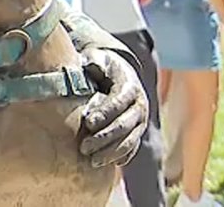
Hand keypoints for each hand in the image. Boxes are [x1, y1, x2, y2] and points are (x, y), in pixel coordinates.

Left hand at [78, 48, 148, 167]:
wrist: (119, 75)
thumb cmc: (102, 67)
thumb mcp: (98, 58)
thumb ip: (94, 62)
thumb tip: (90, 66)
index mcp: (130, 87)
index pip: (118, 102)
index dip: (104, 113)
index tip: (88, 122)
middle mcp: (140, 106)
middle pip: (124, 126)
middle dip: (104, 138)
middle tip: (84, 147)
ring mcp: (140, 122)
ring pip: (129, 141)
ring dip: (111, 153)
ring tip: (92, 161)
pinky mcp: (136, 133)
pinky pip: (131, 149)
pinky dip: (120, 158)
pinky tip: (107, 165)